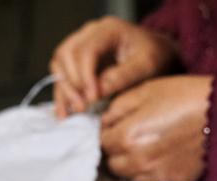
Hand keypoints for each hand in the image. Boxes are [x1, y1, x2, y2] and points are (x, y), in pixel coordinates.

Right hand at [50, 16, 177, 117]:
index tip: (93, 98)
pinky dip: (62, 93)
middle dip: (72, 84)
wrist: (157, 54)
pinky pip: (62, 74)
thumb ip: (123, 76)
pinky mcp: (78, 60)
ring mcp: (81, 44)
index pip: (86, 50)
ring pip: (59, 63)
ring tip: (70, 113)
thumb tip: (98, 91)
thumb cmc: (155, 57)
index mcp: (108, 30)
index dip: (85, 75)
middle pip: (66, 54)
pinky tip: (64, 112)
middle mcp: (90, 34)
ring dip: (63, 89)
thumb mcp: (147, 66)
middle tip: (82, 107)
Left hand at [100, 75, 211, 180]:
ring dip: (130, 161)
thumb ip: (119, 107)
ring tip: (146, 143)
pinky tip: (159, 153)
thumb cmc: (188, 96)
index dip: (108, 130)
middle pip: (112, 162)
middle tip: (130, 133)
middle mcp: (138, 161)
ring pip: (128, 174)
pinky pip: (147, 180)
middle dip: (116, 148)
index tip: (117, 123)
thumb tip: (105, 120)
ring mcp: (155, 174)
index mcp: (128, 136)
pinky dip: (147, 169)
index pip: (101, 140)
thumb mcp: (148, 90)